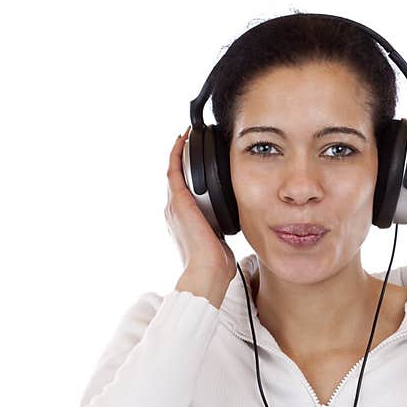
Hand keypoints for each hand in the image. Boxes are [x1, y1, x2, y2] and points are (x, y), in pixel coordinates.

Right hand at [166, 125, 236, 281]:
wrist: (207, 270)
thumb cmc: (216, 264)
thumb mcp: (220, 241)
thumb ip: (222, 229)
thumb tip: (234, 227)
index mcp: (184, 221)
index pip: (183, 191)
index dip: (188, 174)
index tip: (196, 161)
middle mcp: (174, 211)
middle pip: (176, 178)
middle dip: (182, 159)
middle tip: (190, 140)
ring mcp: (174, 206)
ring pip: (173, 171)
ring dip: (179, 152)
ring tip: (187, 135)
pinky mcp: (179, 201)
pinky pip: (174, 170)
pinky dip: (177, 153)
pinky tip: (184, 138)